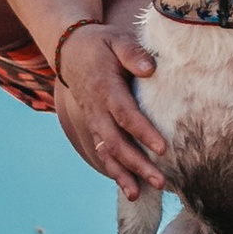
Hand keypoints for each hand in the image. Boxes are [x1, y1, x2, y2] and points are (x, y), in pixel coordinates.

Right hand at [48, 24, 168, 198]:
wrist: (70, 51)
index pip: (125, 114)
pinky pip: (103, 153)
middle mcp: (97, 110)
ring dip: (124, 175)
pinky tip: (130, 188)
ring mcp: (94, 121)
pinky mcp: (95, 126)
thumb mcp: (116, 40)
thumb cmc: (101, 44)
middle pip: (116, 142)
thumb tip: (150, 69)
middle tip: (161, 180)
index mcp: (105, 88)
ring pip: (107, 153)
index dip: (142, 132)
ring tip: (140, 194)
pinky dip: (115, 172)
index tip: (163, 148)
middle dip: (137, 164)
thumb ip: (133, 53)